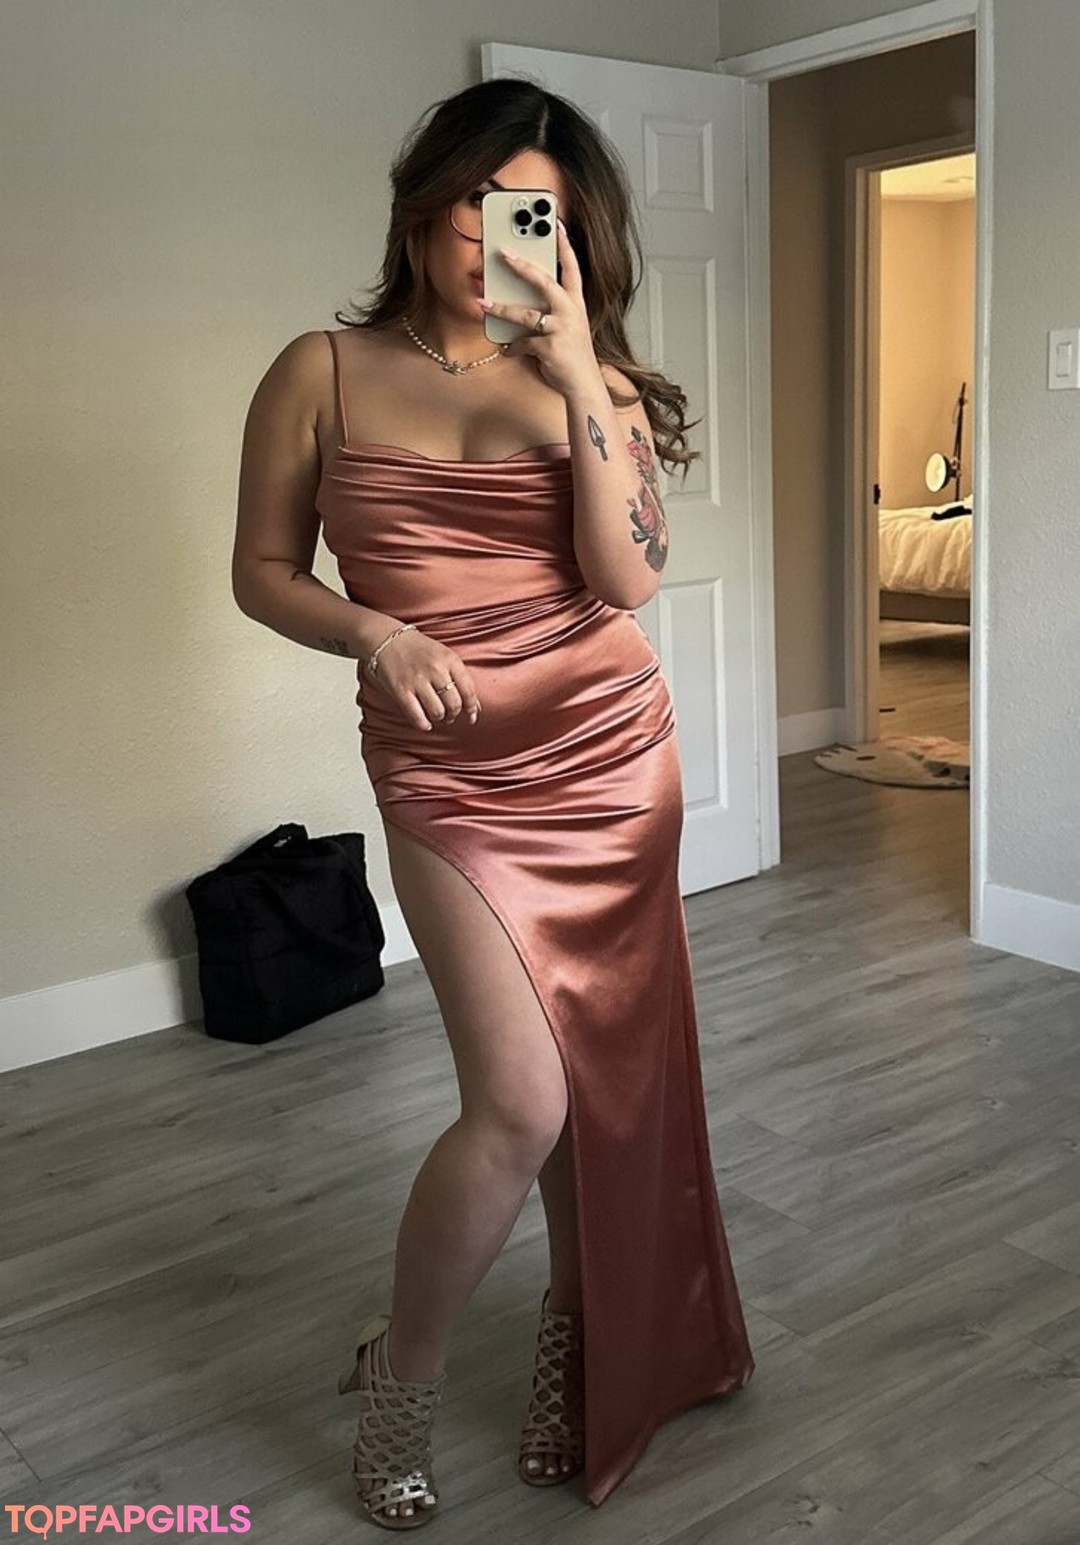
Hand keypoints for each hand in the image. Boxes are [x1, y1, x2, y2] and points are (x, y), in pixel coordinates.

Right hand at [367, 628, 480, 731]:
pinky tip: (425, 723)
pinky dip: (423, 724)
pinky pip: (417, 716)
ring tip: (437, 716)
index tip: (472, 717)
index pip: (468, 690)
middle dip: (454, 715)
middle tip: (450, 716)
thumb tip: (476, 707)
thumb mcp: (445, 656)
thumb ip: (461, 678)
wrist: (388, 640)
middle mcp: (435, 669)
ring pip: (438, 712)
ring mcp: (417, 680)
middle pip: (454, 704)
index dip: (472, 708)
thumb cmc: (420, 650)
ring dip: (440, 719)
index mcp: (450, 659)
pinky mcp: (401, 690)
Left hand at [478, 220, 602, 399]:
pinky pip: (522, 343)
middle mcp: (570, 312)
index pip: (572, 268)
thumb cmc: (574, 355)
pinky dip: (512, 347)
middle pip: (544, 282)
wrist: (584, 384)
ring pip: (525, 314)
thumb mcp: (570, 327)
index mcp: (576, 304)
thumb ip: (554, 311)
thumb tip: (524, 301)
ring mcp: (560, 329)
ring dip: (501, 309)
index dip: (564, 246)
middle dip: (522, 267)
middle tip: (504, 254)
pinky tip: (507, 349)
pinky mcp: (549, 348)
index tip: (556, 224)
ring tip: (484, 303)